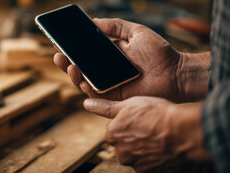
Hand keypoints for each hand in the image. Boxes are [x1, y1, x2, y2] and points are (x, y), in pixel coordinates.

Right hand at [54, 18, 183, 101]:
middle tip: (57, 53)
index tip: (59, 39)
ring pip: (83, 81)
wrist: (175, 72)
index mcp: (108, 55)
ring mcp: (108, 84)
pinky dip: (85, 86)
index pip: (85, 52)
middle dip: (65, 61)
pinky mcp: (113, 96)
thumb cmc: (159, 52)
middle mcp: (105, 70)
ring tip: (65, 63)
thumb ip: (115, 26)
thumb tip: (93, 20)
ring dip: (71, 73)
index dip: (71, 47)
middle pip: (80, 67)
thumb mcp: (135, 32)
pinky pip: (94, 93)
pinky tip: (80, 76)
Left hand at [83, 97, 210, 171]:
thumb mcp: (128, 104)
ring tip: (159, 136)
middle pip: (125, 144)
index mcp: (112, 135)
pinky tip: (164, 146)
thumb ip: (105, 107)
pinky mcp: (151, 172)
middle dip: (134, 137)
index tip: (140, 119)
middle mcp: (121, 153)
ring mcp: (136, 164)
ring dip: (145, 148)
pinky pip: (150, 163)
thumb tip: (86, 104)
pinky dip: (155, 157)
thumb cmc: (155, 113)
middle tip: (150, 127)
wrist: (183, 131)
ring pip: (138, 154)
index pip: (115, 130)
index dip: (128, 123)